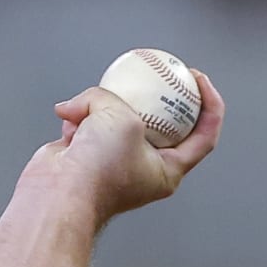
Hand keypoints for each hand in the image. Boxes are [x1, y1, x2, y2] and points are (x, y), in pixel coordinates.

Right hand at [24, 68, 225, 222]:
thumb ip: (113, 99)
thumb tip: (86, 104)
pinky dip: (78, 116)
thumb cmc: (98, 171)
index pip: (204, 136)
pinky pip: (87, 122)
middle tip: (159, 71)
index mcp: (168, 170)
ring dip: (100, 104)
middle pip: (162, 122)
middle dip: (157, 95)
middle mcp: (145, 167)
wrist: (57, 195)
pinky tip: (69, 118)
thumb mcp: (122, 119)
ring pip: (117, 117)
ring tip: (89, 105)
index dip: (210, 106)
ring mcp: (115, 160)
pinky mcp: (86, 153)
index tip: (199, 80)